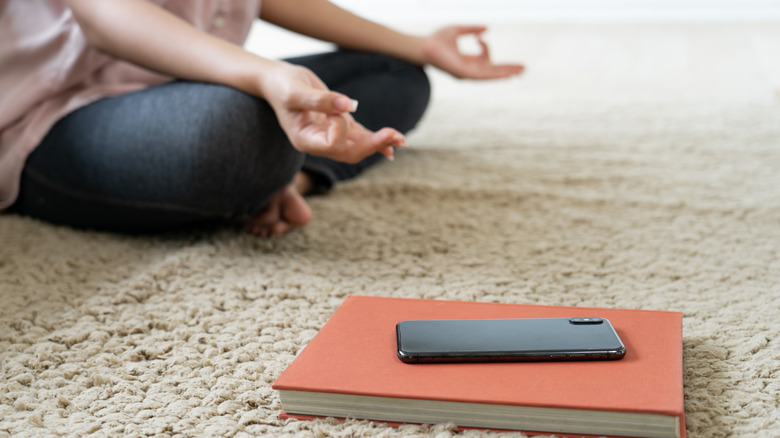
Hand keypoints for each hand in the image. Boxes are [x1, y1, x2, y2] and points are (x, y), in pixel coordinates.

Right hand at [262, 62, 406, 163]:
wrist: (278, 81)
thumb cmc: (282, 85)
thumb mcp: (296, 91)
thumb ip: (321, 100)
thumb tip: (351, 106)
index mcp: (304, 140)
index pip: (332, 143)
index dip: (340, 125)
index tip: (336, 103)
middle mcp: (319, 143)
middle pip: (349, 153)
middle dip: (372, 145)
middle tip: (395, 135)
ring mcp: (330, 135)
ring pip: (358, 147)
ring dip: (380, 143)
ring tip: (402, 140)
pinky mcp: (339, 125)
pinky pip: (361, 136)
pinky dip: (378, 139)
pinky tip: (396, 142)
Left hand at [423, 26, 523, 79]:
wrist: (424, 46)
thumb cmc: (437, 39)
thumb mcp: (458, 30)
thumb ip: (471, 29)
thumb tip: (486, 29)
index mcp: (467, 61)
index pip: (485, 59)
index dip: (486, 48)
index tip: (479, 38)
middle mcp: (468, 69)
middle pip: (492, 71)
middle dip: (507, 69)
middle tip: (523, 69)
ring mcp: (466, 74)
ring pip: (490, 74)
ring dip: (505, 72)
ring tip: (520, 71)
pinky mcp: (464, 74)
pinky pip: (483, 75)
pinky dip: (495, 74)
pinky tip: (506, 74)